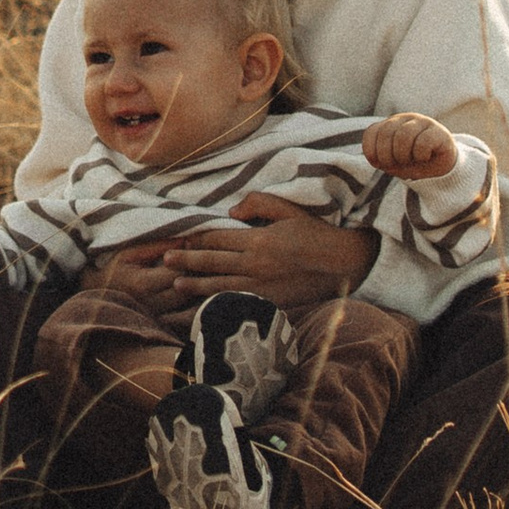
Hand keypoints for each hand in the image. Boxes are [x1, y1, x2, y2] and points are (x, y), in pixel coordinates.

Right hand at [86, 238, 200, 318]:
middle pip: (187, 290)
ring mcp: (155, 315)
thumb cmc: (114, 269)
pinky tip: (188, 286)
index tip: (192, 247)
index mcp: (142, 284)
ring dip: (194, 287)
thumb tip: (186, 240)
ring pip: (187, 303)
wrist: (97, 293)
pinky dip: (188, 299)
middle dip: (195, 275)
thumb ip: (158, 246)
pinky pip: (182, 312)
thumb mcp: (131, 253)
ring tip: (194, 271)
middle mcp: (151, 303)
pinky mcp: (159, 321)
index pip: (177, 273)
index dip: (188, 260)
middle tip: (197, 260)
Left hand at [155, 198, 376, 310]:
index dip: (196, 239)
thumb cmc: (316, 233)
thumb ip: (258, 204)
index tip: (180, 240)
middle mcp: (255, 264)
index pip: (217, 238)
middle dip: (186, 261)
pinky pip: (238, 302)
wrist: (343, 265)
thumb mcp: (289, 209)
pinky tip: (205, 305)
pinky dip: (218, 303)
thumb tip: (230, 212)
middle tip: (165, 260)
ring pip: (220, 285)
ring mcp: (261, 286)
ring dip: (196, 285)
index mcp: (258, 240)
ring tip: (176, 285)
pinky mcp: (270, 302)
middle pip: (212, 262)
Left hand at [362, 113, 459, 179]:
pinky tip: (425, 158)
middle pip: (386, 132)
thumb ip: (381, 159)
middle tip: (396, 165)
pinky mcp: (439, 131)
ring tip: (411, 161)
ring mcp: (422, 122)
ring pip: (404, 135)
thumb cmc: (413, 163)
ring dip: (403, 155)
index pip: (372, 132)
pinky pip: (423, 142)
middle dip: (387, 156)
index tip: (380, 164)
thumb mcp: (393, 164)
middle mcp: (405, 119)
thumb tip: (378, 159)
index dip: (372, 152)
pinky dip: (420, 156)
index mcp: (390, 125)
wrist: (440, 167)